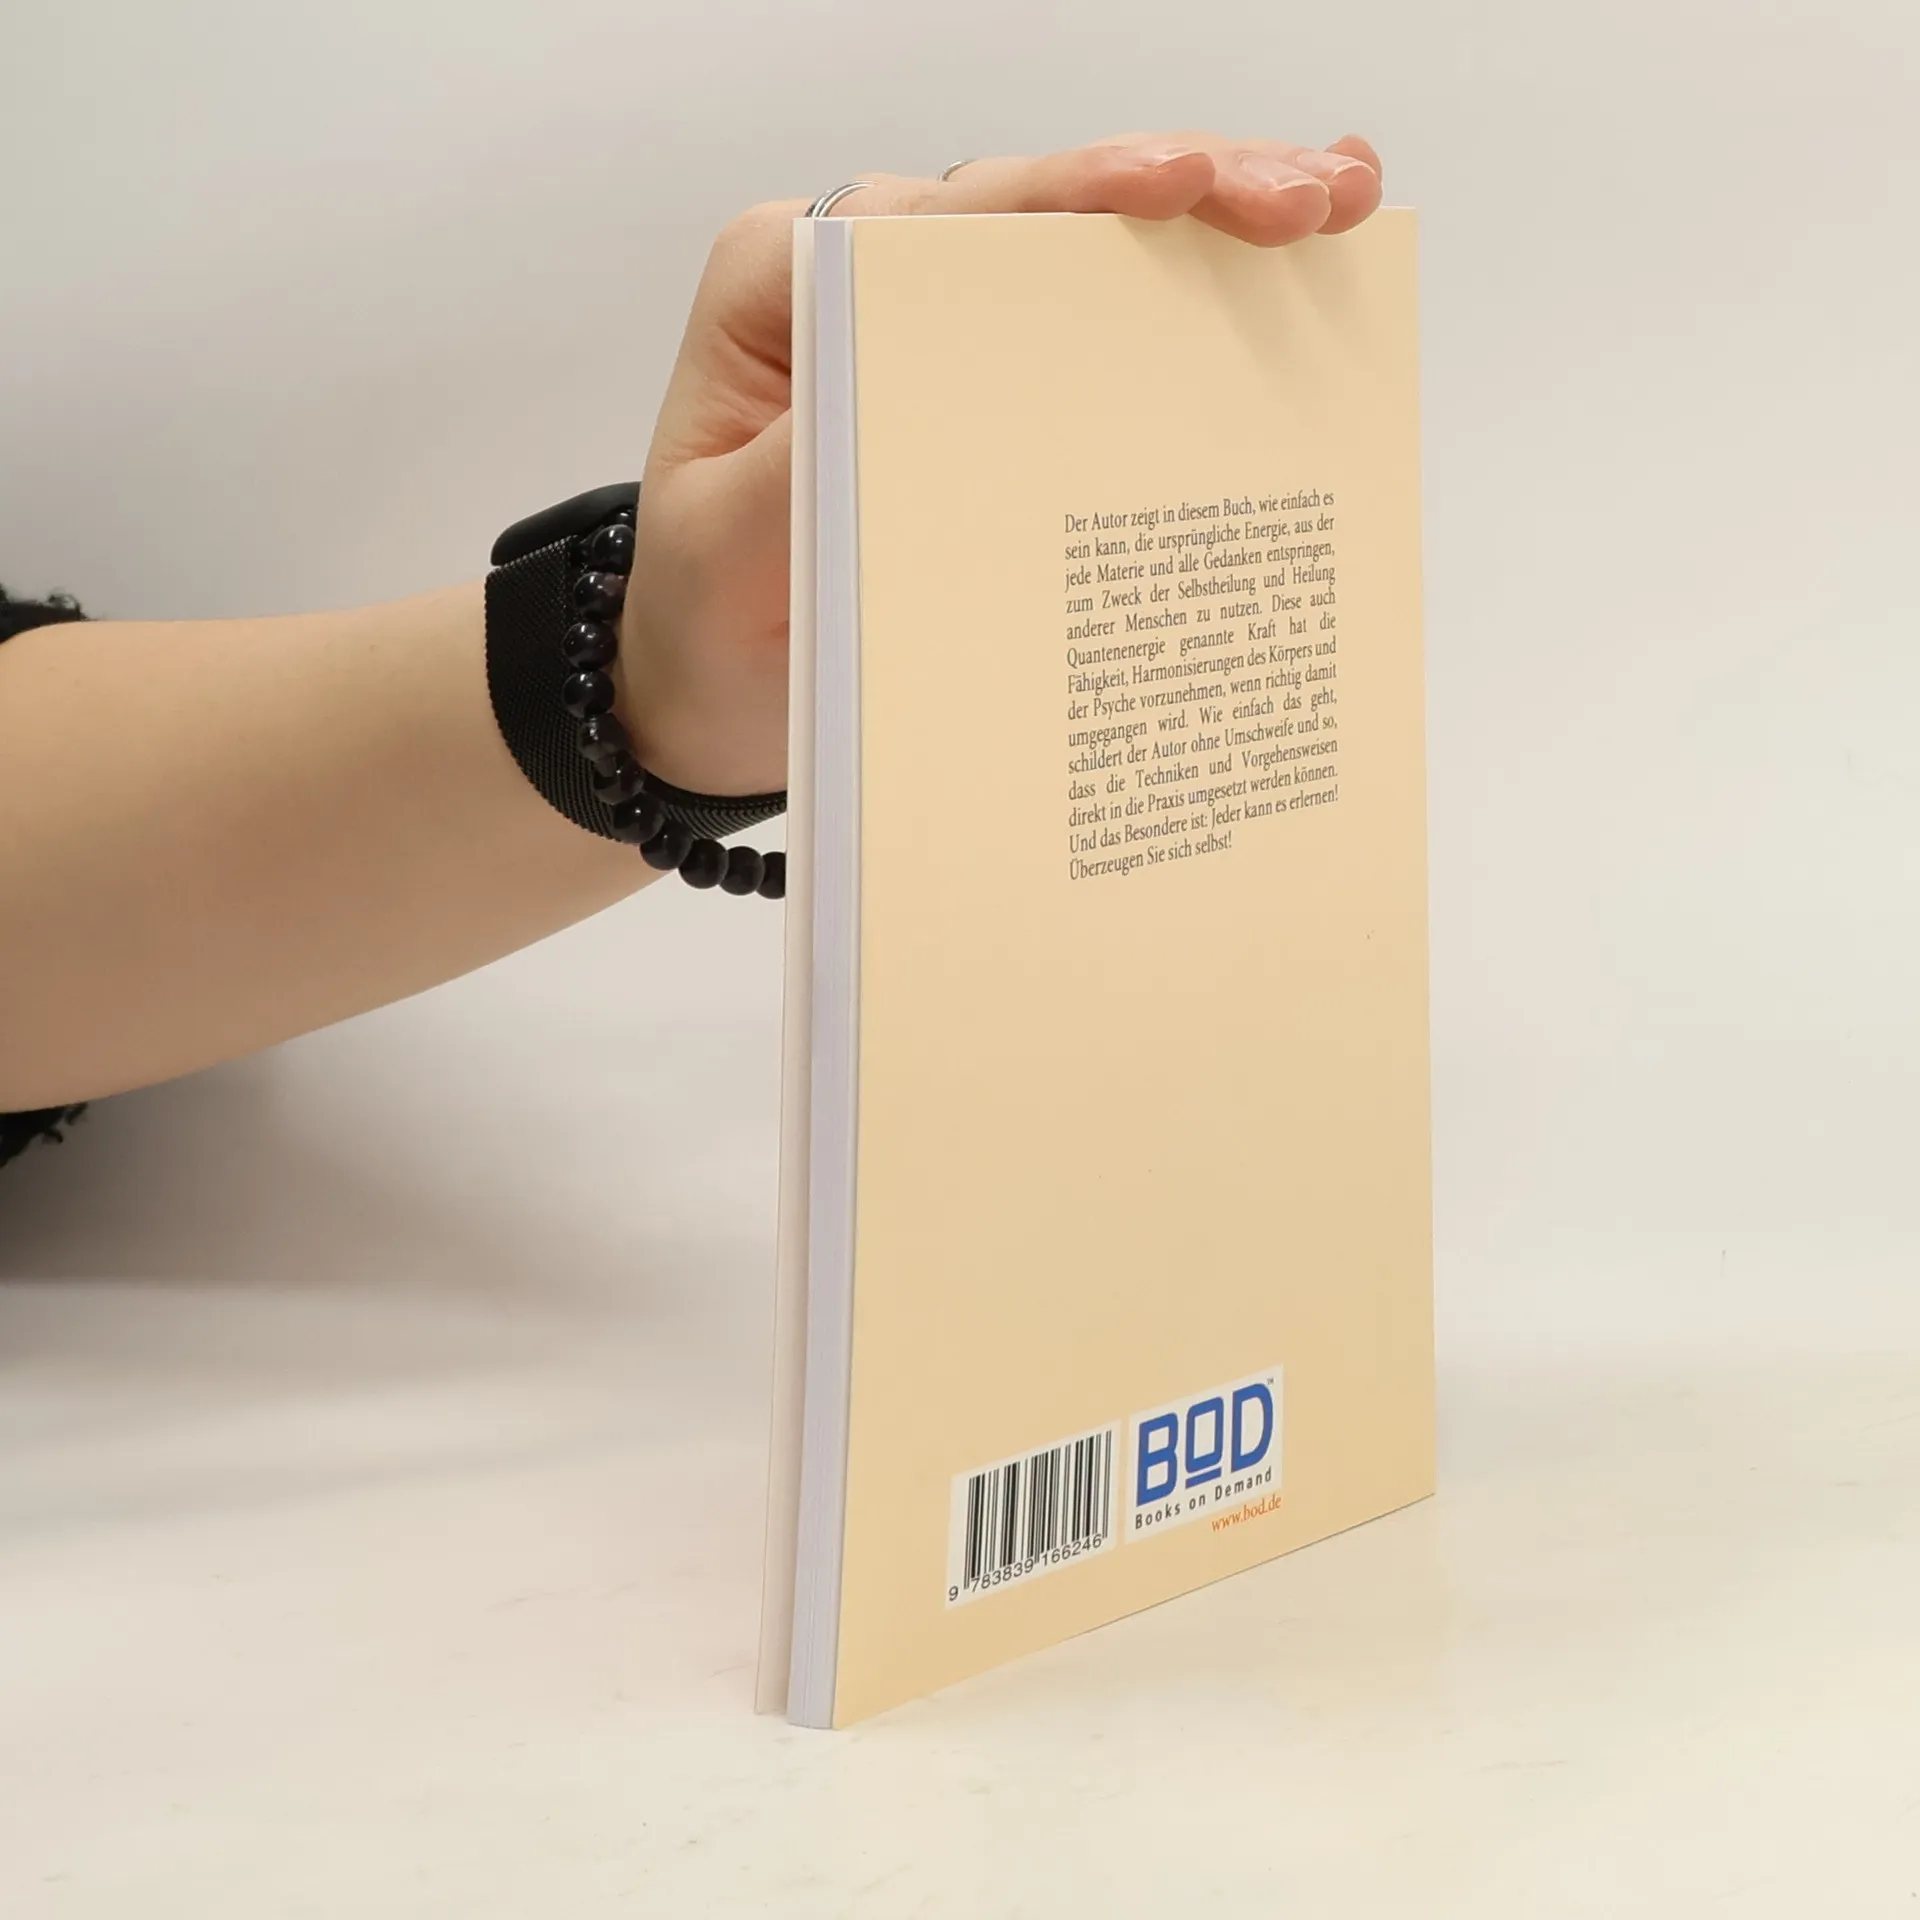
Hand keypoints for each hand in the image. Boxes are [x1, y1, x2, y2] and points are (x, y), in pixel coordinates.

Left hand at [619, 132, 1383, 794]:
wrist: (710, 690)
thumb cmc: (708, 619)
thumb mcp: (727, 551)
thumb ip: (804, 462)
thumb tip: (912, 375)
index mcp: (790, 284)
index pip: (947, 218)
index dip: (1075, 192)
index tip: (1181, 185)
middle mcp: (870, 280)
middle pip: (1041, 206)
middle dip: (1186, 186)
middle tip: (1304, 199)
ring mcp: (940, 328)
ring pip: (1087, 249)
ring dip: (1217, 220)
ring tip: (1334, 201)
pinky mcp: (989, 389)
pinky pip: (1096, 330)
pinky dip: (1193, 299)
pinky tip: (1289, 263)